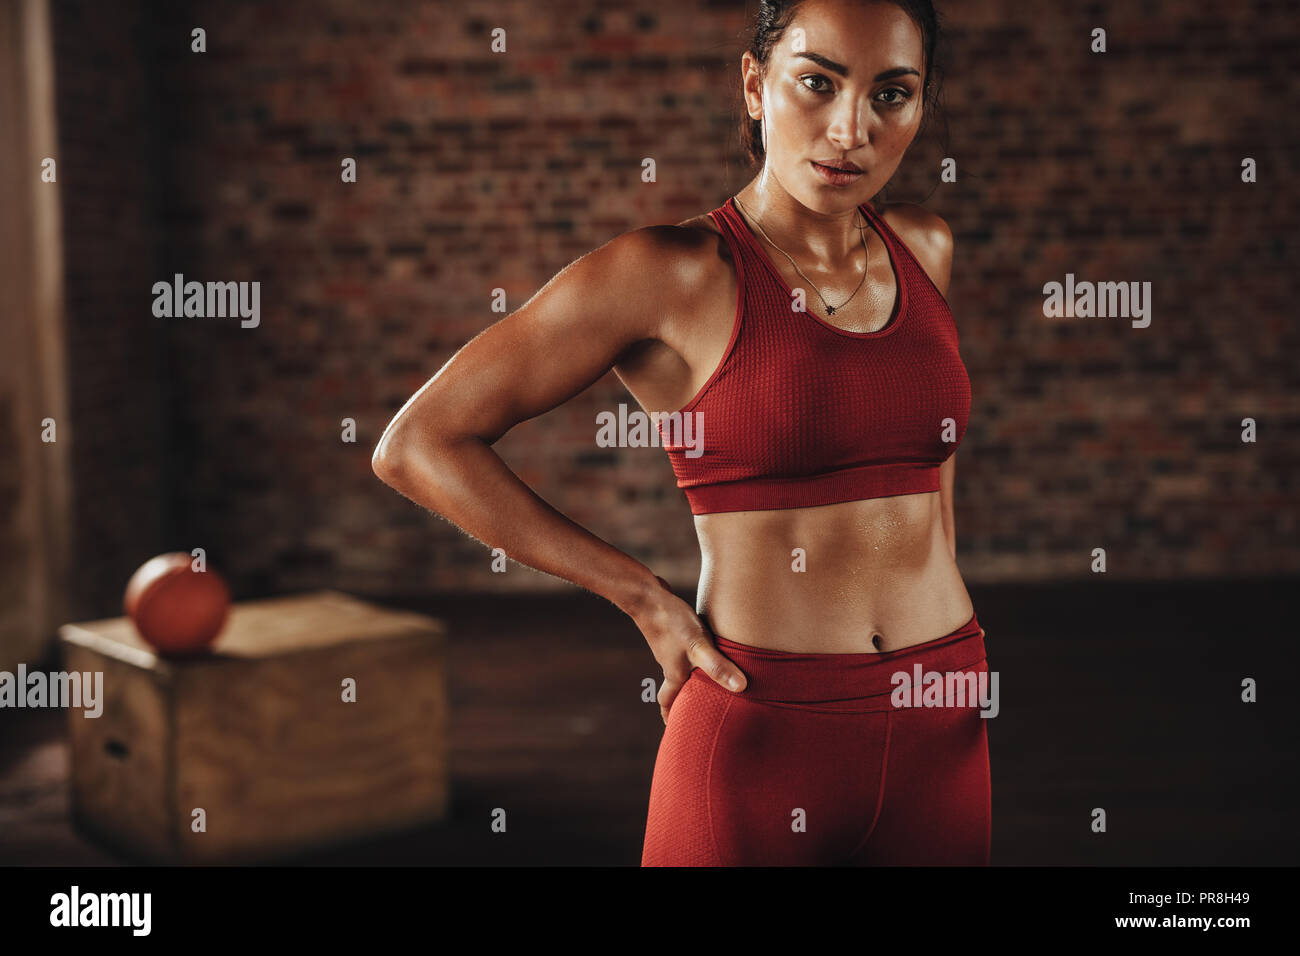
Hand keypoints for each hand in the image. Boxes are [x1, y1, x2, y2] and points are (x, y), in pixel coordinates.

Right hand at [634, 576, 746, 723]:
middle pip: (677, 689)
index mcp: (674, 674)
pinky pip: (688, 651)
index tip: (675, 730)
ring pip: (684, 669)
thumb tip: (741, 688)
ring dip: (695, 678)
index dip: (671, 717)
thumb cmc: (671, 621)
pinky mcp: (675, 633)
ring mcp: (671, 648)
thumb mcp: (698, 645)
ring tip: (714, 682)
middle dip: (687, 701)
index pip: (668, 702)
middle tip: (702, 710)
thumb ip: (717, 666)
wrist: (647, 595)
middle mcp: (671, 664)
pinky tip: (712, 649)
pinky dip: (698, 657)